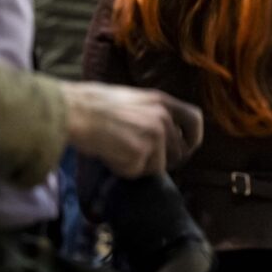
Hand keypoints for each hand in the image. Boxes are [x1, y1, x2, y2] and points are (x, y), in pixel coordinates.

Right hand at [62, 82, 203, 177]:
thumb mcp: (133, 99)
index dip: (194, 138)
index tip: (187, 148)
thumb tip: (164, 134)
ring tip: (116, 149)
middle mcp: (163, 119)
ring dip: (139, 166)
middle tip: (138, 157)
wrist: (76, 111)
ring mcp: (154, 137)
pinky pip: (137, 173)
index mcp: (163, 102)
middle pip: (177, 153)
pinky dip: (123, 169)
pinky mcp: (141, 154)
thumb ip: (152, 113)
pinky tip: (110, 154)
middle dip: (161, 160)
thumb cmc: (95, 104)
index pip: (195, 120)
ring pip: (157, 167)